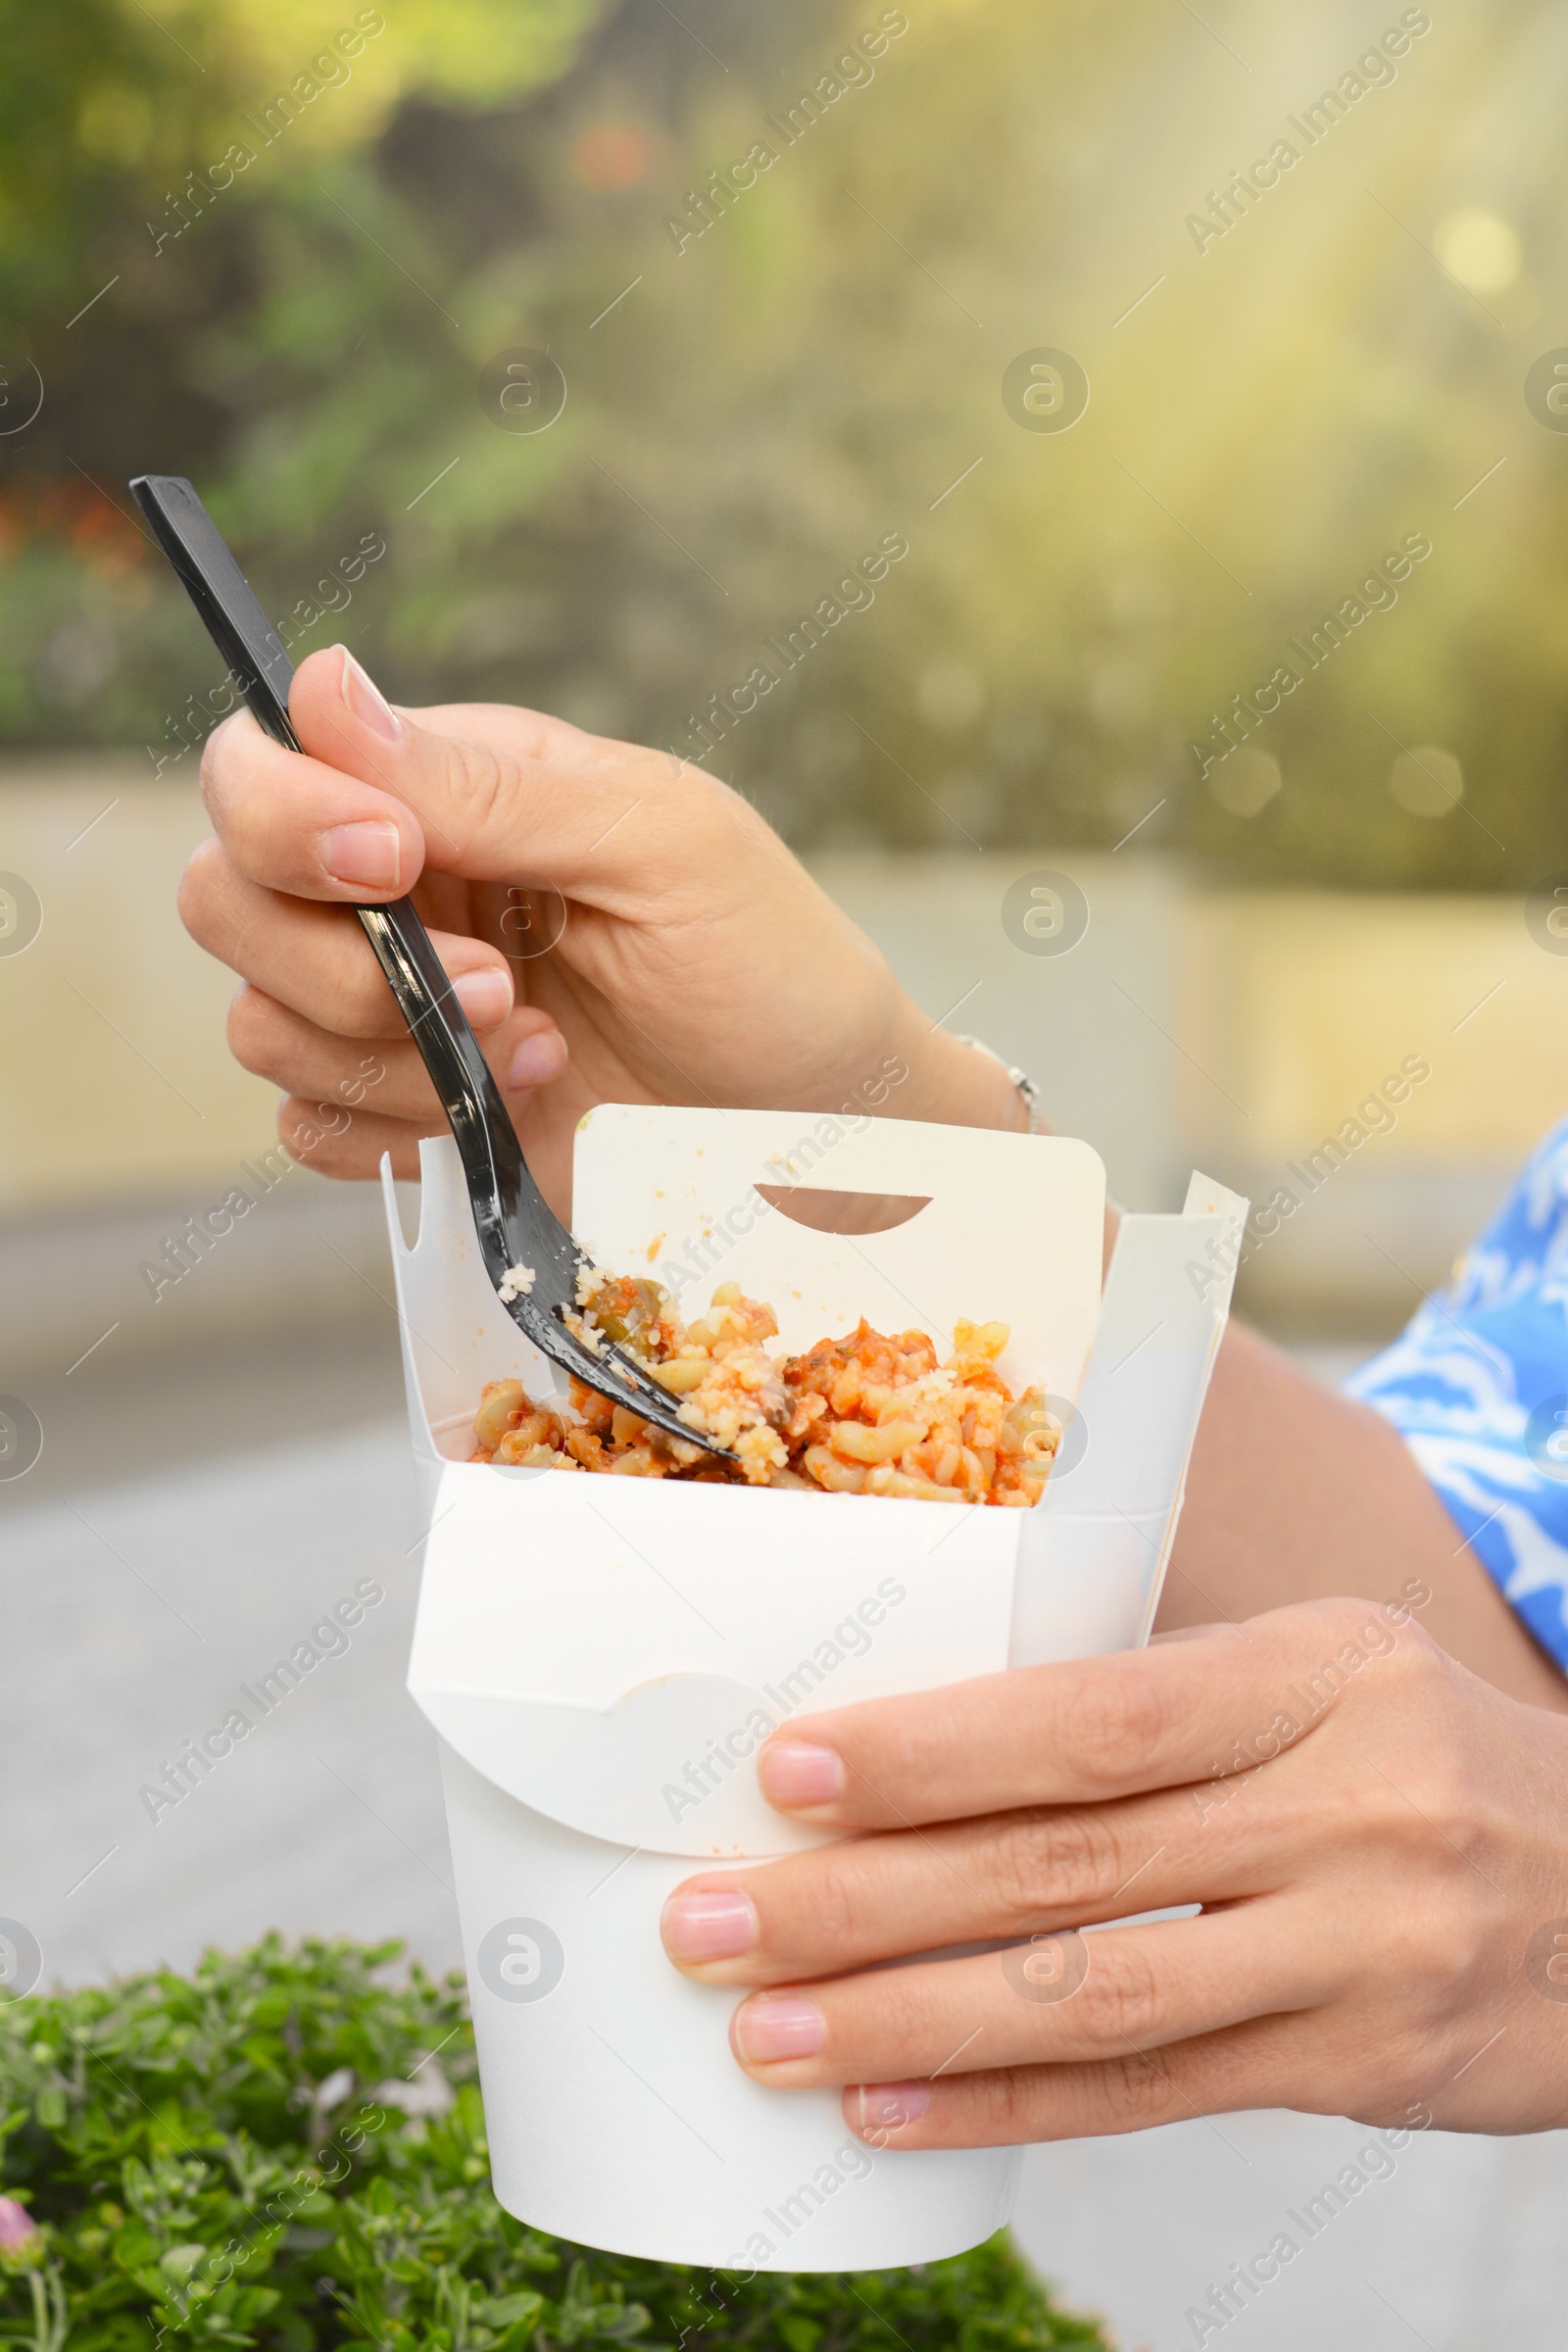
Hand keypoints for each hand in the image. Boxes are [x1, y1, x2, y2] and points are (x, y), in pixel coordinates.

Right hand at [178, 646, 1021, 1206]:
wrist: (825, 1125)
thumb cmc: (769, 959)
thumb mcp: (657, 842)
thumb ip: (487, 783)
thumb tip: (321, 686)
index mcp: (445, 790)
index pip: (265, 764)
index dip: (287, 815)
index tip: (394, 862)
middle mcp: (396, 891)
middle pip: (224, 896)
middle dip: (335, 960)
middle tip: (491, 986)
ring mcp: (393, 1009)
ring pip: (258, 1022)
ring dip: (388, 1054)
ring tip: (539, 1050)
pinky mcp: (407, 1114)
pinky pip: (305, 1126)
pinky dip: (390, 1129)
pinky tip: (513, 1109)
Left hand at [659, 1597, 1567, 2144]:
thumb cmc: (1421, 1762)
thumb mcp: (1326, 1678)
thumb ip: (1163, 1704)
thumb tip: (919, 1744)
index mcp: (1319, 1671)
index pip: (1097, 1715)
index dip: (934, 1750)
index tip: (789, 1773)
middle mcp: (1349, 1802)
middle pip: (1067, 1858)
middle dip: (865, 1895)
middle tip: (713, 1917)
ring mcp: (1366, 1944)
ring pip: (1095, 1991)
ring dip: (908, 2017)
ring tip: (766, 2030)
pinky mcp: (1367, 2065)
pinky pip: (1157, 2092)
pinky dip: (1011, 2103)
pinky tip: (895, 2110)